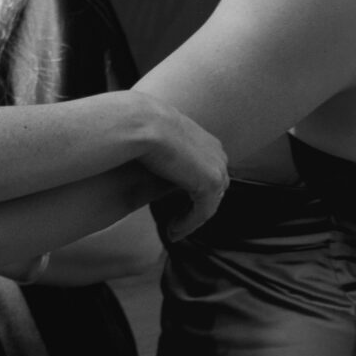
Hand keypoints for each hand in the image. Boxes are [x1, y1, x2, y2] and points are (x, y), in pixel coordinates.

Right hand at [131, 95, 226, 238]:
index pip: (206, 170)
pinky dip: (188, 225)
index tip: (173, 205)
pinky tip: (172, 232)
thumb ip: (163, 152)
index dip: (192, 191)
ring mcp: (216, 167)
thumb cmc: (138, 127)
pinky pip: (203, 212)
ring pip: (209, 202)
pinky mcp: (210, 182)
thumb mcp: (155, 138)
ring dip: (191, 220)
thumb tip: (151, 162)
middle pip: (213, 188)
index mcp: (205, 140)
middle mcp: (216, 152)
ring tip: (172, 231)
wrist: (141, 123)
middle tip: (175, 223)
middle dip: (196, 208)